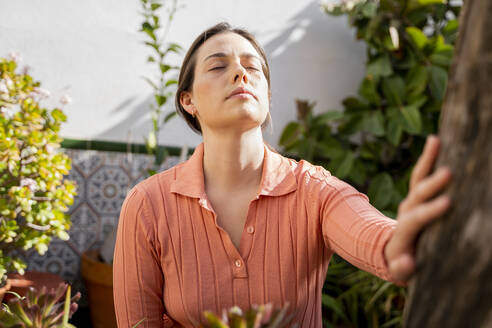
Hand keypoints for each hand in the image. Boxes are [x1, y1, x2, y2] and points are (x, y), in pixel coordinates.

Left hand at [384, 135, 451, 285]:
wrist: (392, 252)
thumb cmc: (401, 264)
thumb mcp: (399, 271)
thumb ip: (402, 268)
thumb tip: (407, 262)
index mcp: (403, 231)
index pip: (416, 219)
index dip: (429, 211)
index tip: (447, 203)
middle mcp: (406, 212)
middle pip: (417, 196)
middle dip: (432, 185)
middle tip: (448, 173)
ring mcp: (410, 201)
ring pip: (418, 179)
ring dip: (427, 161)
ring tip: (436, 140)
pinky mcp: (416, 195)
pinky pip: (421, 173)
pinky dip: (428, 158)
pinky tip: (435, 139)